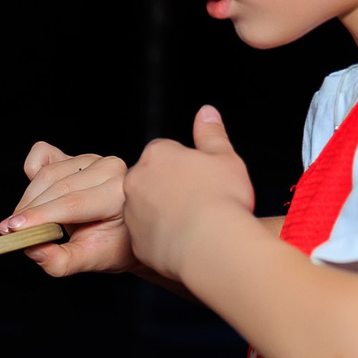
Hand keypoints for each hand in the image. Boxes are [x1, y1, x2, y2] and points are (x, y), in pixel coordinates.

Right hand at [2, 143, 132, 275]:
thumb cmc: (114, 244)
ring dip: (28, 199)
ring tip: (24, 222)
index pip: (73, 202)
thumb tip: (33, 249)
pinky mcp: (73, 156)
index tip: (14, 229)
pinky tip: (34, 196)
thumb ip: (62, 260)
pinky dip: (30, 173)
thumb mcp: (91, 260)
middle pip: (57, 187)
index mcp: (119, 193)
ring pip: (47, 174)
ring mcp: (90, 159)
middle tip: (10, 231)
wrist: (125, 232)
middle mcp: (108, 169)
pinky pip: (42, 155)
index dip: (39, 216)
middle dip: (29, 210)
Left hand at [122, 107, 257, 283]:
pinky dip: (162, 239)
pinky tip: (184, 242)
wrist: (213, 244)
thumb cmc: (221, 200)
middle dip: (171, 189)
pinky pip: (147, 236)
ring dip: (164, 214)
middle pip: (153, 180)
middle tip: (199, 203)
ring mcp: (131, 211)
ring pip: (147, 209)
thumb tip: (206, 112)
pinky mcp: (134, 241)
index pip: (167, 154)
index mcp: (157, 154)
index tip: (202, 181)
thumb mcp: (225, 158)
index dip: (188, 168)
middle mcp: (136, 180)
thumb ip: (211, 134)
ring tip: (193, 224)